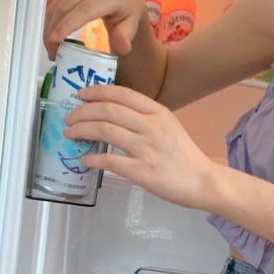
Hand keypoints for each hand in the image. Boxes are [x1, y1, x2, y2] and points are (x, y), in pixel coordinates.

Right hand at [44, 0, 145, 59]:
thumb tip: (122, 46)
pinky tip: (46, 30)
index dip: (66, 25)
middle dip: (53, 31)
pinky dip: (45, 14)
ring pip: (53, 3)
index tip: (55, 41)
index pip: (82, 10)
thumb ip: (126, 36)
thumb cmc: (126, 12)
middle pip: (64, 7)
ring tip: (50, 46)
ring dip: (47, 25)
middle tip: (53, 53)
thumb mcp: (132, 25)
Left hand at [65, 85, 217, 210]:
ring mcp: (146, 148)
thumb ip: (145, 118)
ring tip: (71, 134)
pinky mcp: (142, 171)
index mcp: (158, 112)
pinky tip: (85, 160)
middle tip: (70, 118)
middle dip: (82, 112)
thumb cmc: (184, 156)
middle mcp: (151, 126)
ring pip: (105, 131)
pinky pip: (109, 161)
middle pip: (108, 110)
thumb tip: (112, 116)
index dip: (96, 92)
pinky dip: (92, 158)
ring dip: (82, 130)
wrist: (203, 181)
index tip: (80, 95)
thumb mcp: (169, 126)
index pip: (121, 94)